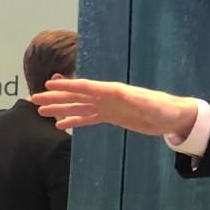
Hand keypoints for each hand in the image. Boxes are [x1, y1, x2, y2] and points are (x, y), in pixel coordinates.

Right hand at [34, 79, 197, 139]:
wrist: (174, 117)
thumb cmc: (165, 109)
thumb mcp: (150, 104)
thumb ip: (135, 98)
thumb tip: (117, 92)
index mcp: (115, 91)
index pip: (87, 87)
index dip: (68, 86)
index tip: (49, 84)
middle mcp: (109, 97)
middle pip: (78, 96)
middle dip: (57, 97)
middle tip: (35, 99)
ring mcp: (109, 107)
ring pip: (79, 106)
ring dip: (61, 108)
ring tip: (41, 111)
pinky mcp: (112, 117)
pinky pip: (89, 118)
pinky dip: (75, 120)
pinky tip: (61, 125)